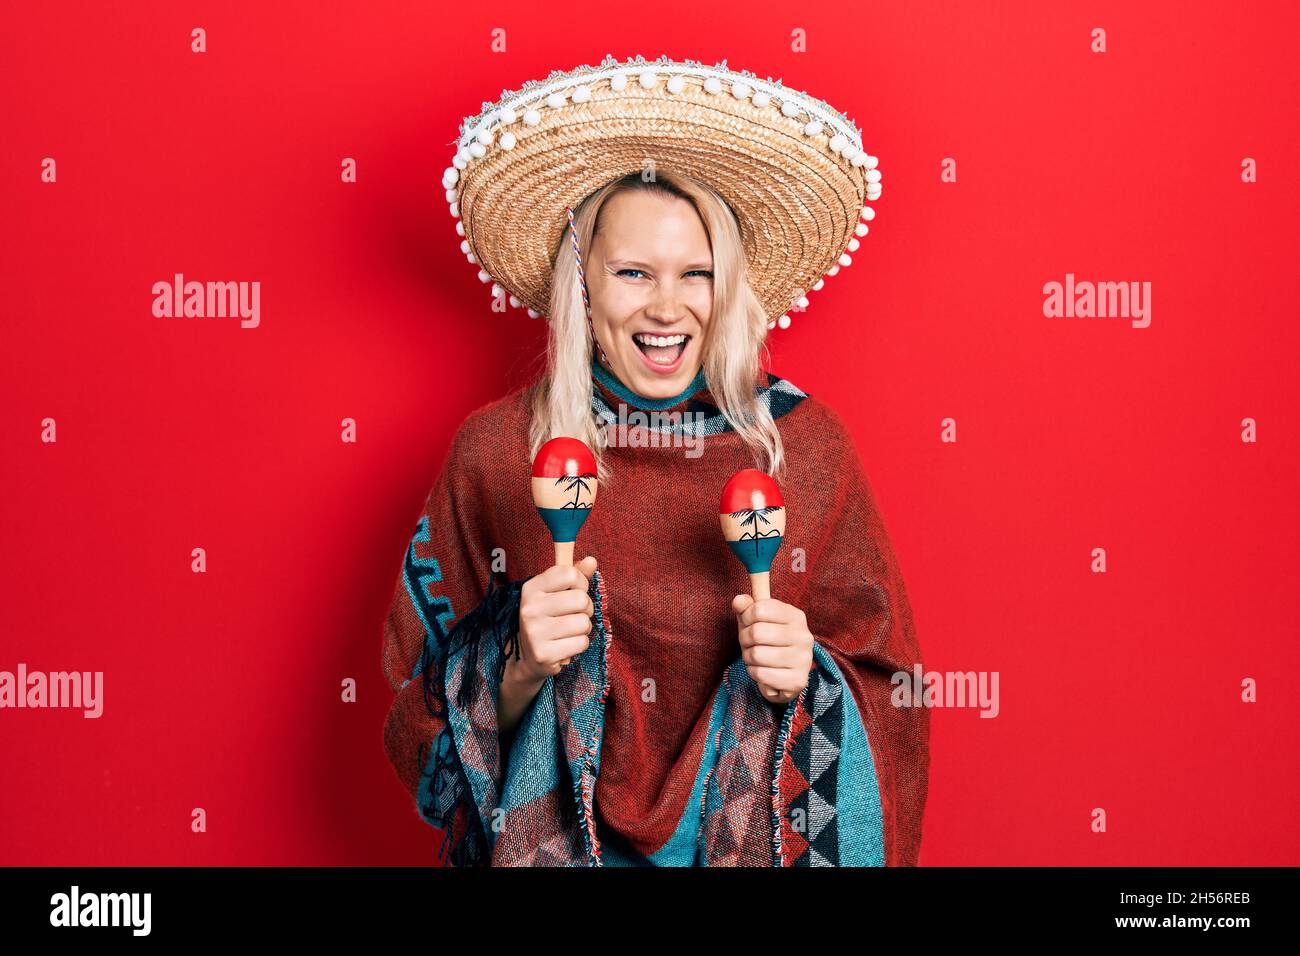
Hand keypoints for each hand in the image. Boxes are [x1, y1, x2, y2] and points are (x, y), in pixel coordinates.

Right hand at [511, 555, 596, 683]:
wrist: (526, 656)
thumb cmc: (547, 618)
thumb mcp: (556, 592)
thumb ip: (575, 575)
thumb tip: (592, 560)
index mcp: (531, 588)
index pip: (569, 574)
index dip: (580, 583)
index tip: (574, 591)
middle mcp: (530, 608)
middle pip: (581, 599)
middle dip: (586, 609)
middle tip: (574, 614)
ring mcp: (535, 632)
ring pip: (584, 623)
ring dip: (583, 628)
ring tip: (570, 631)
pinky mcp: (544, 654)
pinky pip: (581, 643)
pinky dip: (580, 644)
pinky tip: (566, 644)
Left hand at [731, 594, 813, 704]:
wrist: (784, 675)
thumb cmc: (768, 642)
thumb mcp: (756, 621)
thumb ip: (746, 608)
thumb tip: (738, 601)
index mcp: (796, 616)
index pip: (760, 608)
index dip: (746, 616)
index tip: (748, 623)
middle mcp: (804, 636)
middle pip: (756, 632)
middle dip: (744, 639)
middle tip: (749, 644)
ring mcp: (803, 659)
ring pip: (757, 654)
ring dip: (748, 658)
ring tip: (756, 658)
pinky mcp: (797, 680)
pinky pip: (760, 674)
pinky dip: (754, 673)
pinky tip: (762, 671)